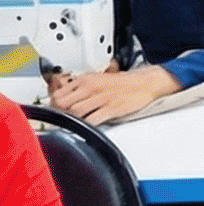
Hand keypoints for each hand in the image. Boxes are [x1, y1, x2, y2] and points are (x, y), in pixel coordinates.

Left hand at [52, 64, 180, 121]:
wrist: (146, 82)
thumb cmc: (124, 82)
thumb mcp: (99, 78)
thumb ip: (82, 87)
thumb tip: (66, 99)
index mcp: (86, 79)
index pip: (58, 93)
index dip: (54, 105)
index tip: (56, 111)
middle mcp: (91, 87)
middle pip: (62, 104)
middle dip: (59, 114)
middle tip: (62, 119)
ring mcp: (101, 98)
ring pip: (74, 112)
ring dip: (71, 120)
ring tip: (74, 123)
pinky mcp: (111, 108)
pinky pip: (91, 120)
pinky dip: (85, 125)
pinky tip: (86, 127)